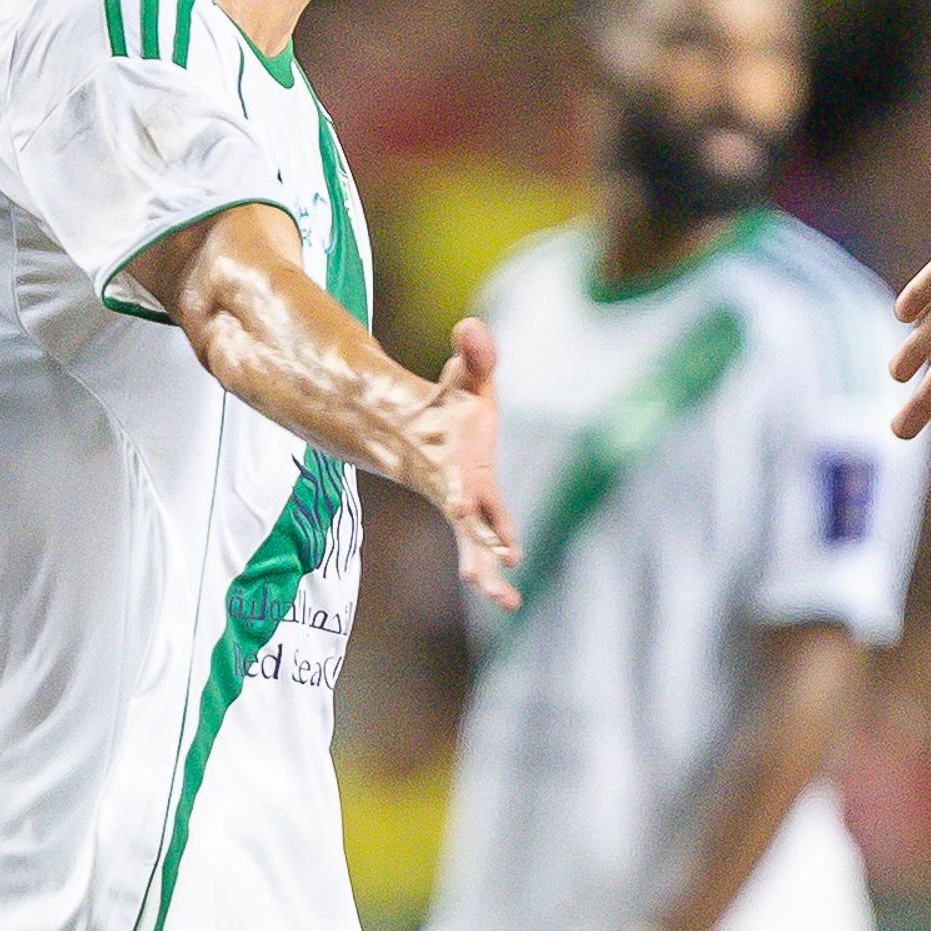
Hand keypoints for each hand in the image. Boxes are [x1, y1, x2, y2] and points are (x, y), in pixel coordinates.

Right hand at [417, 316, 520, 608]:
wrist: (422, 434)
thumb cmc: (452, 405)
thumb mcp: (467, 376)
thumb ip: (475, 353)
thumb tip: (471, 327)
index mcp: (459, 457)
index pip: (460, 476)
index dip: (462, 490)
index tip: (461, 506)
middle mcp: (459, 489)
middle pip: (469, 521)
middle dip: (482, 541)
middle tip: (503, 563)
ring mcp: (463, 510)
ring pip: (472, 547)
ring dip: (487, 572)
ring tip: (506, 600)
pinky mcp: (470, 522)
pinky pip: (477, 554)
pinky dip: (489, 575)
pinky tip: (509, 602)